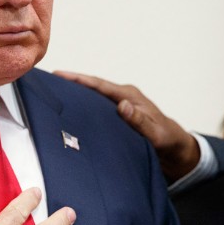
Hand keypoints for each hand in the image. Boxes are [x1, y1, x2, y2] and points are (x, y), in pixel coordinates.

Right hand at [53, 70, 198, 182]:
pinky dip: (84, 107)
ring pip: (93, 97)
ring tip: (53, 95)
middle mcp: (123, 98)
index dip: (79, 79)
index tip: (59, 75)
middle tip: (47, 82)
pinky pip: (97, 109)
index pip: (99, 85)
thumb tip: (122, 105)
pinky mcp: (118, 116)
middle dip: (71, 83)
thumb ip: (140, 121)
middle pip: (92, 87)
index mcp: (130, 96)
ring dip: (76, 95)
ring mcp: (120, 106)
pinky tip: (71, 113)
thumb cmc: (167, 141)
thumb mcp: (156, 134)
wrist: (175, 149)